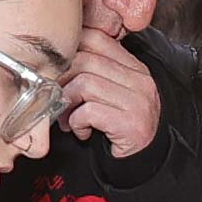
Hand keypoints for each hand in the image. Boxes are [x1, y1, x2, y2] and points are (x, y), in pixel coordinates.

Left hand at [61, 27, 161, 158]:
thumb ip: (96, 72)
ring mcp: (138, 101)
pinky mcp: (131, 123)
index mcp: (135, 68)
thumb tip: (59, 58)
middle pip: (85, 60)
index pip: (97, 38)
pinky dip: (77, 123)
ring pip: (84, 83)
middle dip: (62, 80)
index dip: (70, 48)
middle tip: (57, 98)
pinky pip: (89, 111)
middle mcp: (140, 81)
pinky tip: (82, 131)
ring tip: (67, 119)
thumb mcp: (112, 94)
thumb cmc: (121, 129)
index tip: (58, 68)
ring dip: (67, 103)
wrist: (144, 163)